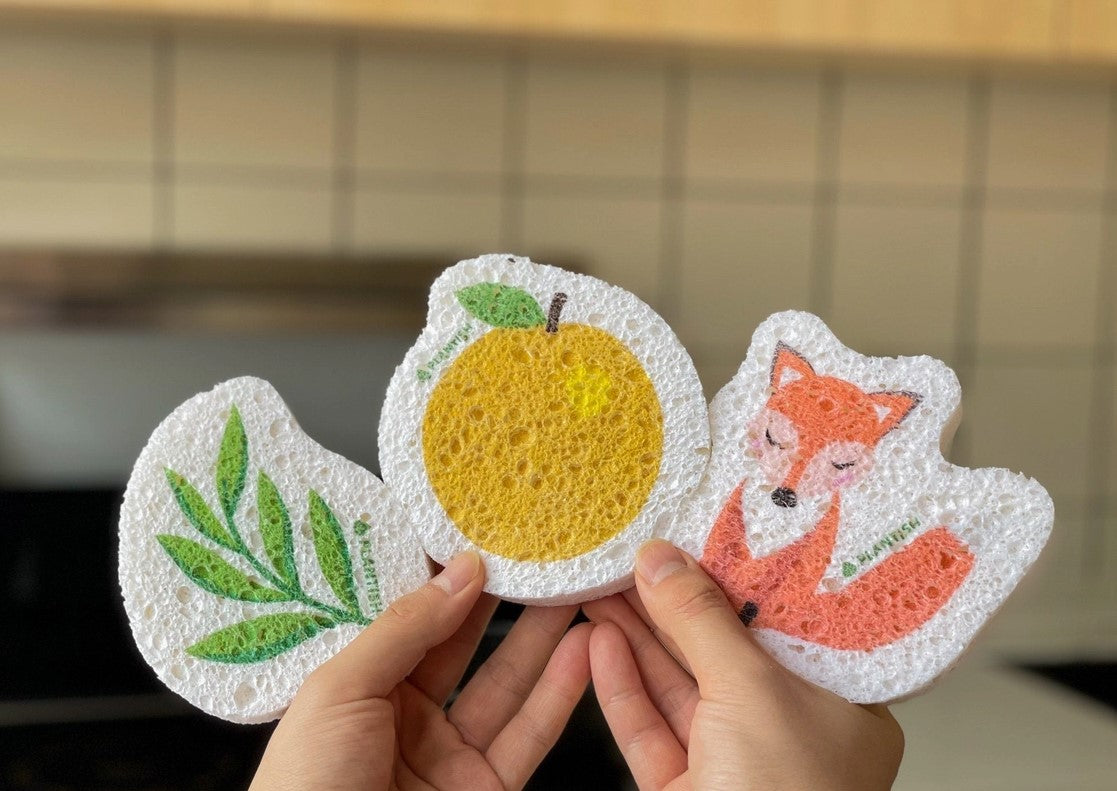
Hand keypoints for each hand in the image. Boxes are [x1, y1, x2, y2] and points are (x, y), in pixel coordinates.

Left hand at [250, 552, 591, 790]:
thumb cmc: (303, 786)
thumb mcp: (340, 690)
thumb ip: (404, 629)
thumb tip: (463, 572)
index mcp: (361, 686)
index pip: (416, 619)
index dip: (454, 580)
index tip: (492, 536)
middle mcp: (407, 715)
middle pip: (468, 646)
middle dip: (507, 600)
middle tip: (545, 554)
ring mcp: (450, 755)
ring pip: (508, 685)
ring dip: (546, 638)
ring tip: (578, 587)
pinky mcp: (487, 789)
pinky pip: (529, 734)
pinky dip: (560, 692)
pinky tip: (584, 651)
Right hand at [583, 541, 902, 790]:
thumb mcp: (753, 693)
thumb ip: (702, 622)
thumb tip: (663, 562)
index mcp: (837, 706)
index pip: (781, 623)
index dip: (734, 576)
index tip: (694, 537)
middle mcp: (788, 733)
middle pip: (721, 649)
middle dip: (672, 601)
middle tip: (633, 555)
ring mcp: (733, 764)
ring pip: (678, 685)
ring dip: (637, 635)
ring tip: (603, 585)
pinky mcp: (686, 789)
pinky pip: (650, 727)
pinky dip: (622, 685)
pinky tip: (599, 644)